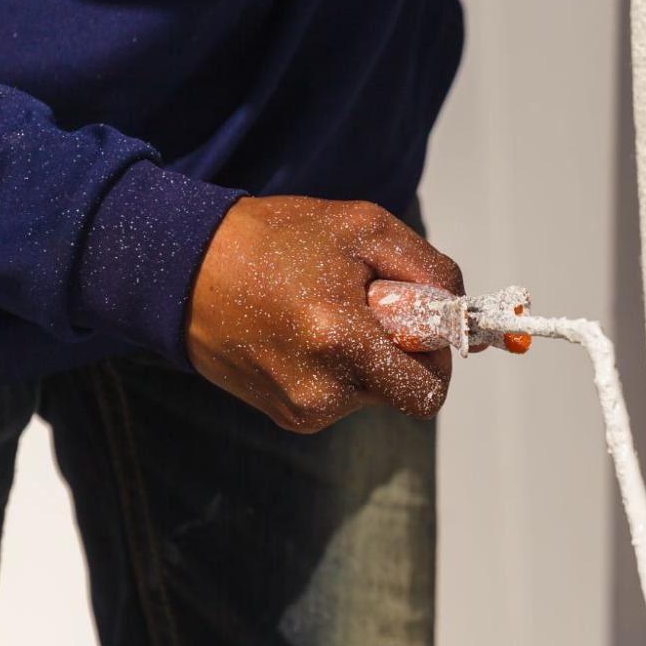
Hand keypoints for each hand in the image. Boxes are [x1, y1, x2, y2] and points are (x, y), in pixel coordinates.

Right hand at [186, 196, 462, 430]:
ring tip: (323, 313)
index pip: (428, 391)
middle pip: (404, 394)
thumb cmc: (276, 239)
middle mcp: (322, 390)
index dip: (437, 356)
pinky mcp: (286, 416)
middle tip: (368, 307)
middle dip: (403, 354)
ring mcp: (301, 410)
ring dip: (368, 358)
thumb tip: (464, 316)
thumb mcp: (364, 229)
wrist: (181, 269)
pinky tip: (304, 333)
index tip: (421, 320)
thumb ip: (430, 271)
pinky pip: (342, 397)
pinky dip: (339, 368)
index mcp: (341, 341)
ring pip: (373, 394)